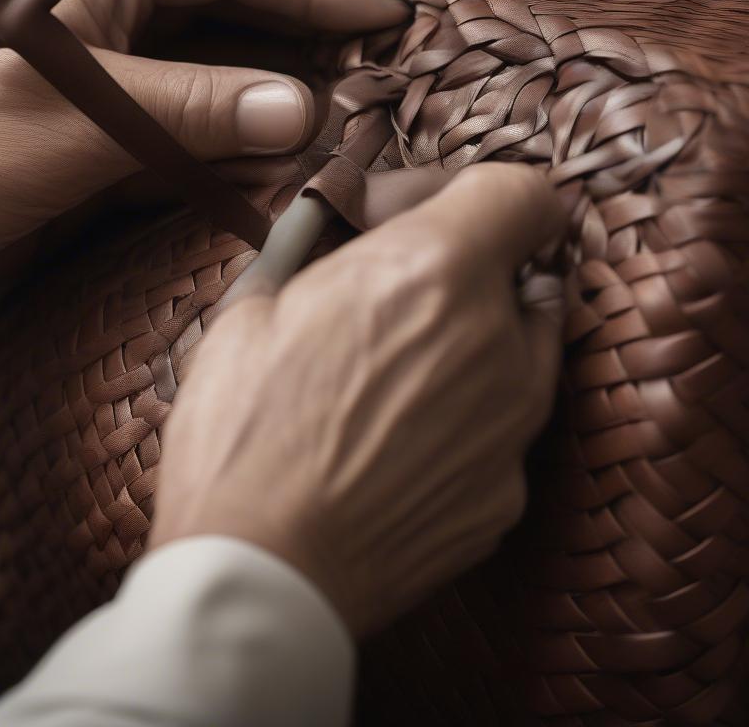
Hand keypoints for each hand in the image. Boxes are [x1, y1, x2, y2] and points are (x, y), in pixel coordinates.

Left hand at [0, 0, 407, 429]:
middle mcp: (104, 24)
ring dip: (280, 101)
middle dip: (306, 38)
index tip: (383, 16)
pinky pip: (197, 139)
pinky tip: (284, 174)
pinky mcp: (110, 154)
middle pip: (230, 11)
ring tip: (346, 127)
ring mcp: (110, 91)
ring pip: (220, 78)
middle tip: (380, 73)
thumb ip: (194, 109)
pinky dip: (241, 155)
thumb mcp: (75, 123)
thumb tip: (306, 107)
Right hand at [150, 163, 565, 634]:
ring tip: (391, 375)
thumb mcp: (252, 306)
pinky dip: (464, 419)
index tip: (431, 217)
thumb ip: (315, 247)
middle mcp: (496, 342)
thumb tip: (336, 220)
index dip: (477, 194)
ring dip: (471, 341)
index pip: (525, 191)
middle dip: (464, 271)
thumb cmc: (240, 432)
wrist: (257, 573)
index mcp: (433, 271)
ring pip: (522, 349)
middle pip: (522, 272)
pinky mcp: (507, 494)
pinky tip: (394, 445)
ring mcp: (513, 426)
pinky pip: (502, 429)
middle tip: (391, 297)